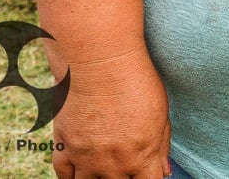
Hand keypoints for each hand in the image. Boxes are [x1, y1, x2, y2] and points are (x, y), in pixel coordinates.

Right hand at [50, 51, 171, 178]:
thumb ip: (161, 147)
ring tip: (106, 168)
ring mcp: (85, 158)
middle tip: (127, 162)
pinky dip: (72, 177)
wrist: (98, 62)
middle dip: (126, 177)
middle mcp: (113, 164)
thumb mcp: (161, 113)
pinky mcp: (63, 147)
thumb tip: (164, 172)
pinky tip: (81, 172)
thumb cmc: (136, 81)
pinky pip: (63, 177)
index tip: (148, 173)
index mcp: (142, 155)